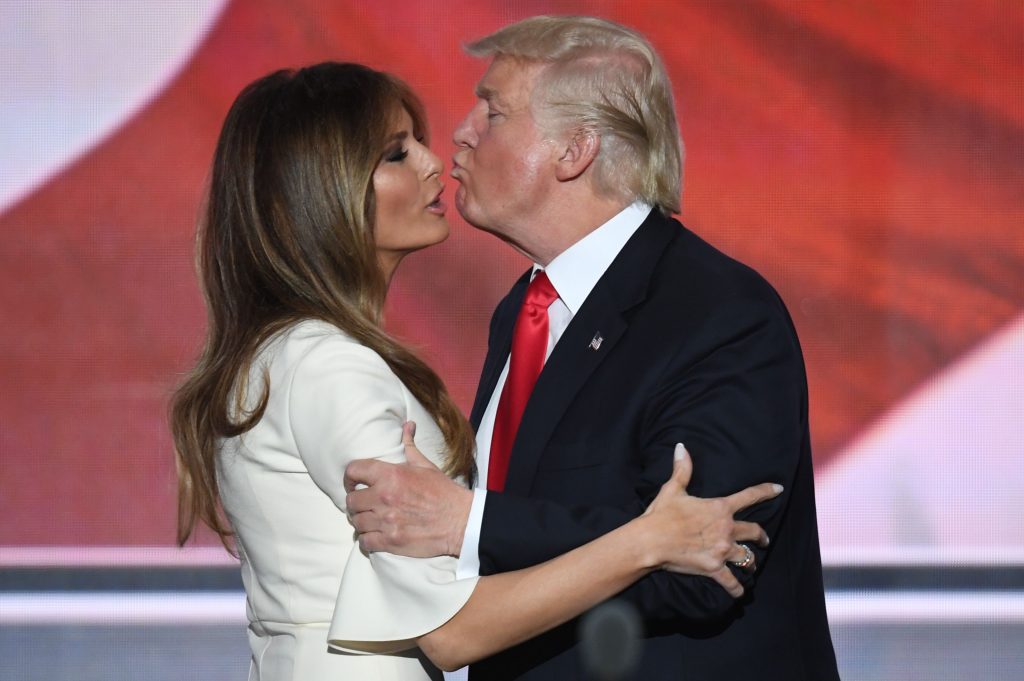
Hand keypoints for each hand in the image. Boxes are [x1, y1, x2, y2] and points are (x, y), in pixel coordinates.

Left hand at [344, 421, 473, 557]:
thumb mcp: (426, 465)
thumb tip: (407, 425)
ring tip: (370, 521)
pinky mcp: (390, 541)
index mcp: (390, 475)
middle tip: (364, 505)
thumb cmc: (443, 492)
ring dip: (361, 522)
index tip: (352, 484)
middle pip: (351, 501)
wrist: (460, 521)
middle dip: (356, 503)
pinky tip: (375, 536)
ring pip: (356, 523)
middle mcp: (384, 497)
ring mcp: (386, 521)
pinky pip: (365, 542)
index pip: (354, 471)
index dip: (349, 477)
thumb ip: (410, 446)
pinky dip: (367, 540)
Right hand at [640, 443, 781, 597]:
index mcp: (719, 508)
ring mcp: (722, 550)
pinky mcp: (714, 568)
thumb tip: (681, 447)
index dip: (766, 491)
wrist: (650, 540)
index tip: (779, 489)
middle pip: (754, 532)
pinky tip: (739, 592)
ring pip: (747, 557)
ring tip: (752, 565)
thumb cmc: (662, 514)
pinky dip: (736, 589)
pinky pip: (731, 582)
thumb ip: (683, 468)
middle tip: (764, 539)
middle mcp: (726, 529)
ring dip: (751, 562)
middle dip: (761, 536)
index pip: (749, 497)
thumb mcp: (673, 489)